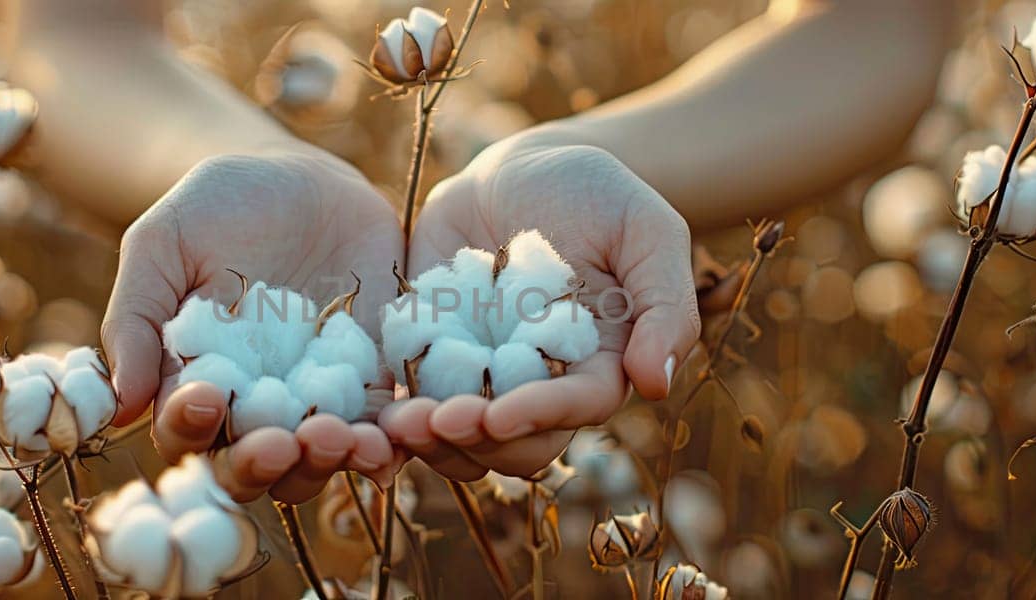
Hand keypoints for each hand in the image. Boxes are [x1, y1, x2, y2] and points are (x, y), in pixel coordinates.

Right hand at [103, 151, 402, 502]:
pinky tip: (396, 437)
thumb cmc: (218, 207)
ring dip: (328, 463)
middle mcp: (254, 409)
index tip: (203, 400)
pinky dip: (389, 441)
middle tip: (282, 443)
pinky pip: (382, 426)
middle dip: (263, 465)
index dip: (190, 428)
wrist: (303, 179)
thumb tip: (121, 403)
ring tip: (344, 441)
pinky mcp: (375, 383)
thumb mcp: (163, 244)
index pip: (184, 433)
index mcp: (193, 384)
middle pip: (252, 468)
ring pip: (317, 460)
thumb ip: (138, 318)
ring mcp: (316, 401)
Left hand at [381, 142, 699, 479]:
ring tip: (397, 423)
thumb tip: (657, 384)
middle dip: (475, 440)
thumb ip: (663, 304)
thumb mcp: (646, 231)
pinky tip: (371, 408)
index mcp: (597, 365)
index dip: (538, 415)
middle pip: (514, 444)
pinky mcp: (429, 356)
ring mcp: (480, 375)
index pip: (573, 408)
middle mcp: (539, 384)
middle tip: (435, 421)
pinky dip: (393, 414)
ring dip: (429, 441)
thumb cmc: (598, 194)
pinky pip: (410, 400)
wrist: (522, 168)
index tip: (498, 413)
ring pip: (459, 440)